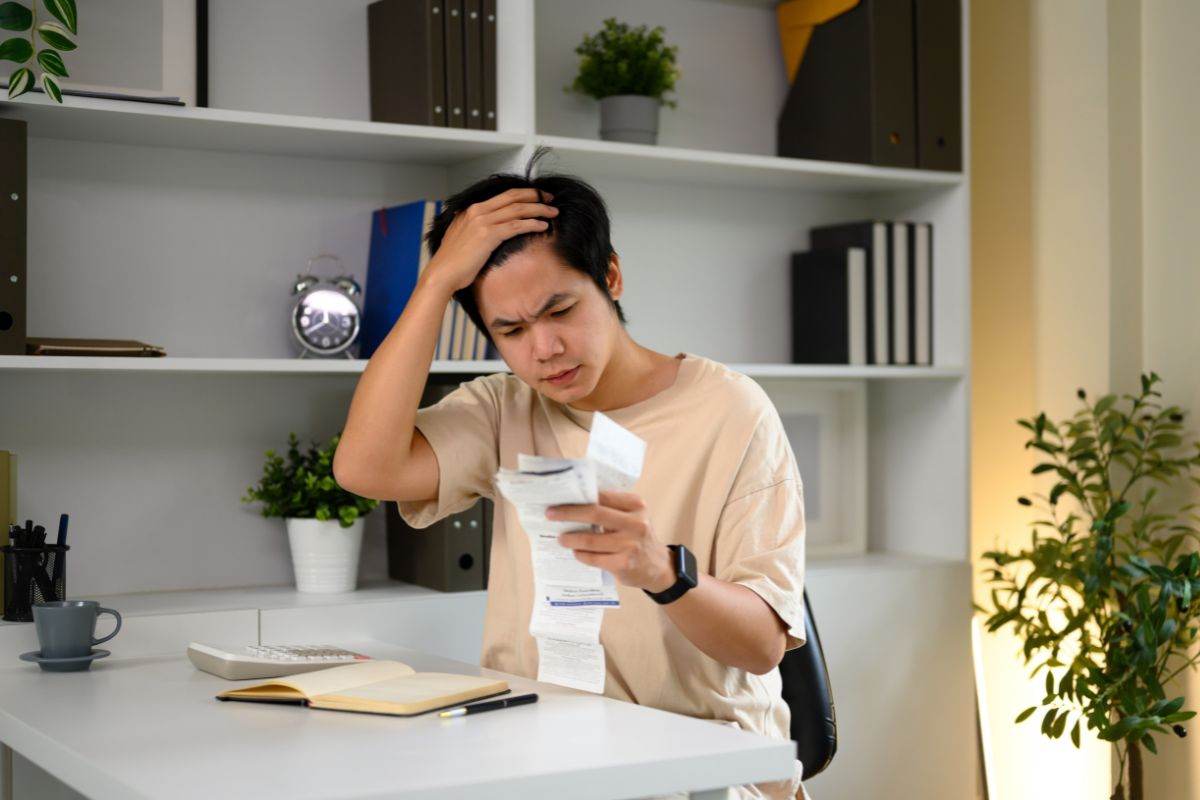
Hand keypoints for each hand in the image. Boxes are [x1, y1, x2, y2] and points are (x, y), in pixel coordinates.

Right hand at [423, 187, 558, 293]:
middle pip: (513, 197)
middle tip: (550, 199)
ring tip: (553, 212)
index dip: (523, 194)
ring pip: (518, 209)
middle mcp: (477, 211)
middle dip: (535, 196)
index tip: (538, 197)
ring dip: (539, 209)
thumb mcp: (460, 237)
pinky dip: (532, 224)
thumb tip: (476, 226)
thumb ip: (469, 227)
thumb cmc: (452, 262)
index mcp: (471, 210)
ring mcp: (483, 221)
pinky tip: (543, 226)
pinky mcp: (488, 235)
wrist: (442, 273)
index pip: (503, 196)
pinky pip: (516, 226)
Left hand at [547, 490, 675, 592]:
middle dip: (568, 513)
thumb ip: (611, 508)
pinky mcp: (624, 564)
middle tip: (550, 514)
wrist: (658, 566)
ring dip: (571, 539)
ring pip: (591, 539)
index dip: (579, 496)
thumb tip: (575, 501)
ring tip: (561, 538)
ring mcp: (630, 544)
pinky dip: (581, 555)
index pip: (602, 496)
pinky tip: (576, 552)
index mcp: (636, 505)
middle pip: (594, 513)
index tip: (559, 498)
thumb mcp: (633, 516)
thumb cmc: (638, 537)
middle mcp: (636, 523)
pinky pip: (594, 558)